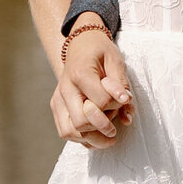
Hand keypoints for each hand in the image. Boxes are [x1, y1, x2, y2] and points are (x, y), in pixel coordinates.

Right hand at [51, 25, 132, 148]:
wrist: (80, 45)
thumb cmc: (100, 52)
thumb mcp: (115, 60)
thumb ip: (121, 83)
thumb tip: (126, 104)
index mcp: (80, 73)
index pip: (100, 102)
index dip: (116, 105)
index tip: (124, 99)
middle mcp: (65, 88)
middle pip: (81, 122)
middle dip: (102, 127)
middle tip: (115, 124)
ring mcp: (58, 99)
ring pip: (70, 132)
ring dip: (92, 138)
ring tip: (108, 135)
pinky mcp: (57, 107)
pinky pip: (66, 131)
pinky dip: (82, 138)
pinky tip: (96, 133)